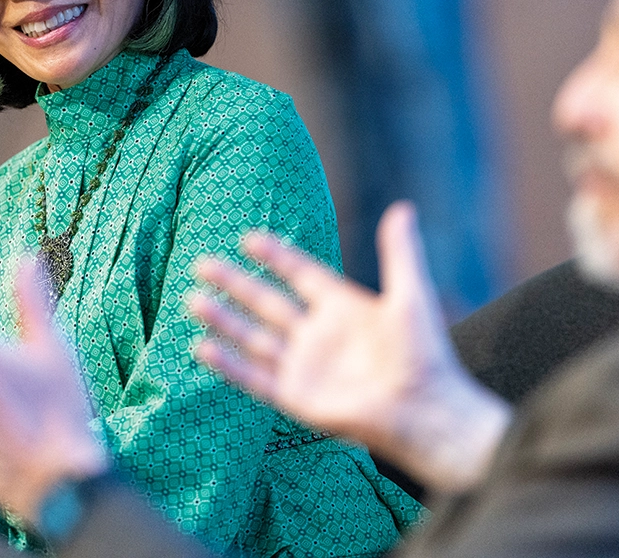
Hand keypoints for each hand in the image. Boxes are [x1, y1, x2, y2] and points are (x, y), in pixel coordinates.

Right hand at [190, 202, 510, 491]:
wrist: (425, 411)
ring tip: (193, 300)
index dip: (276, 256)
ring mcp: (304, 367)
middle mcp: (317, 334)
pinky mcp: (296, 398)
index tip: (248, 238)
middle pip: (266, 302)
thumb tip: (403, 208)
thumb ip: (400, 253)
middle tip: (203, 264)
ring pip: (253, 337)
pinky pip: (254, 378)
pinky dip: (228, 365)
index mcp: (341, 307)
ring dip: (224, 320)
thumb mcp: (410, 295)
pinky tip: (203, 347)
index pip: (300, 274)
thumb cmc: (424, 354)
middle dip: (234, 284)